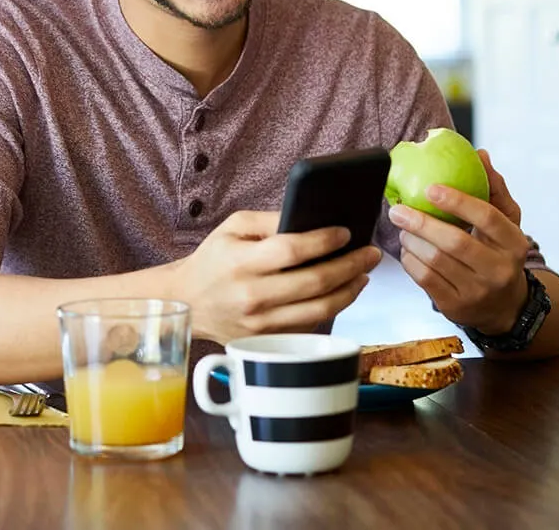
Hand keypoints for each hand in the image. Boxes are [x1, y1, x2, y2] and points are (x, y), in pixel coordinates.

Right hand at [170, 210, 380, 343]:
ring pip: (319, 309)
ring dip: (349, 290)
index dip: (324, 241)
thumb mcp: (232, 227)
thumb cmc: (214, 259)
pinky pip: (310, 324)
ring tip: (363, 273)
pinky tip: (343, 292)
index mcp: (241, 262)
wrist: (188, 301)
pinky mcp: (268, 340)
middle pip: (314, 282)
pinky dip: (332, 308)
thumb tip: (312, 219)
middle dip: (350, 265)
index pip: (292, 250)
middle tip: (371, 253)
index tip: (346, 232)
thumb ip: (270, 220)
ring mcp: (261, 323)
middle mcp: (251, 295)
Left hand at [389, 149, 530, 334]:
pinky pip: (424, 279)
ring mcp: (478, 292)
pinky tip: (408, 248)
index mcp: (515, 244)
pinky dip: (410, 260)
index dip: (458, 201)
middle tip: (398, 209)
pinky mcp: (457, 307)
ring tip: (403, 227)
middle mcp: (500, 270)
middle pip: (455, 242)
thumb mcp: (507, 223)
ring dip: (412, 240)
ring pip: (435, 261)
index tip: (430, 188)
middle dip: (421, 222)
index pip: (488, 218)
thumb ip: (494, 189)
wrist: (505, 306)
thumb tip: (481, 155)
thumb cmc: (500, 253)